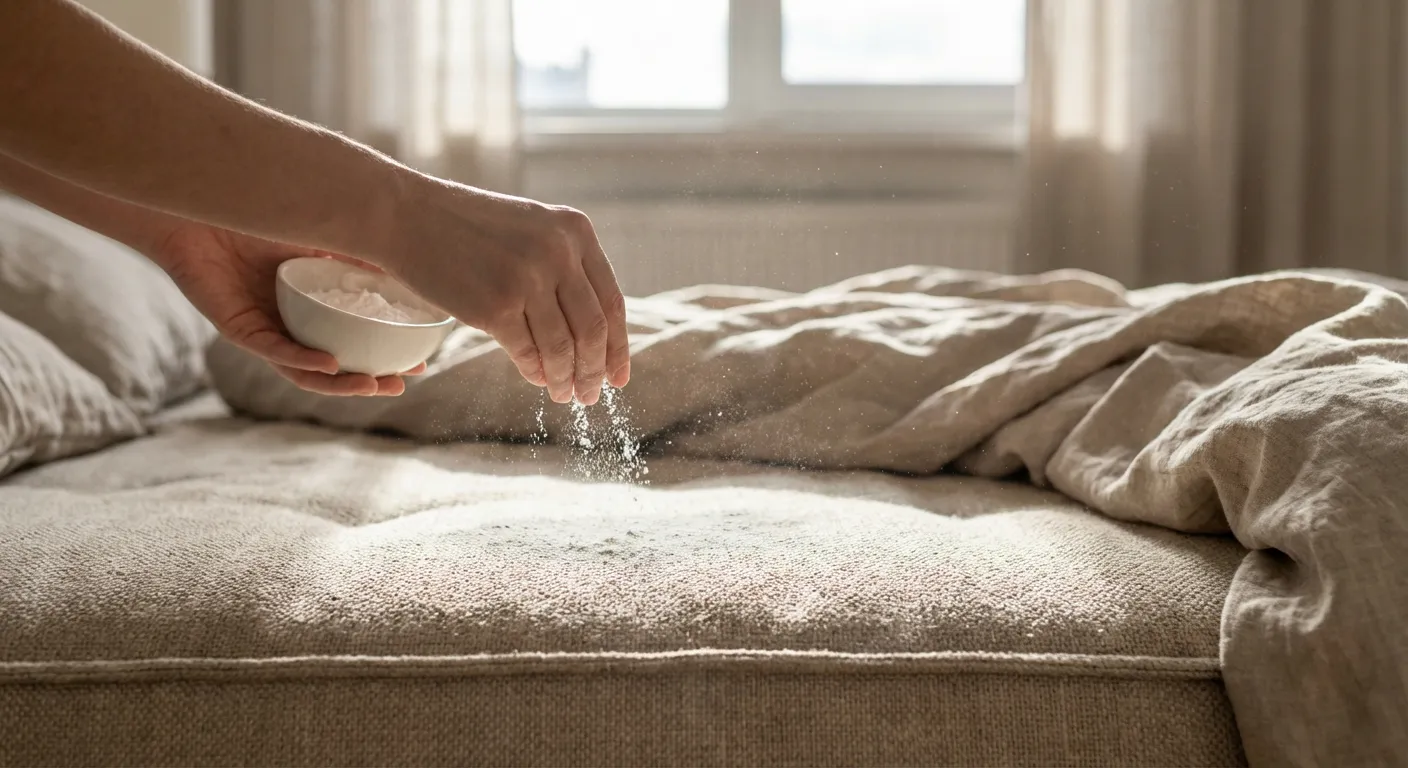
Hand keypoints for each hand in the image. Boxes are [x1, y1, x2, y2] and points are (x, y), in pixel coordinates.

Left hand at [151, 224, 424, 395]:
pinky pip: (274, 351)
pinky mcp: (238, 328)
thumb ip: (361, 250)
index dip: (386, 356)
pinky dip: (303, 360)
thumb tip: (412, 263)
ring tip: (372, 385)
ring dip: (340, 383)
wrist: (201, 204)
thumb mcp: (324, 233)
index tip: (420, 363)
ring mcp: (264, 329)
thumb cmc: (257, 215)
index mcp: (310, 307)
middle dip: (369, 381)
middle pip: (334, 366)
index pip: (354, 341)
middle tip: (401, 385)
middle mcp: (289, 324)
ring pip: (304, 371)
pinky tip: (330, 363)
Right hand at [380, 179, 629, 405]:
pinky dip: (535, 372)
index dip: (619, 346)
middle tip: (591, 395)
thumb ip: (565, 268)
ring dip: (565, 378)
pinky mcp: (495, 306)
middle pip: (594, 330)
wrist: (407, 215)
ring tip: (564, 395)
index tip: (619, 377)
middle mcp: (559, 253)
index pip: (612, 302)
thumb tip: (592, 338)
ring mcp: (528, 279)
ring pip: (563, 347)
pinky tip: (536, 379)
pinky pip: (527, 351)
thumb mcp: (532, 229)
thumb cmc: (467, 227)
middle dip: (595, 371)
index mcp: (576, 231)